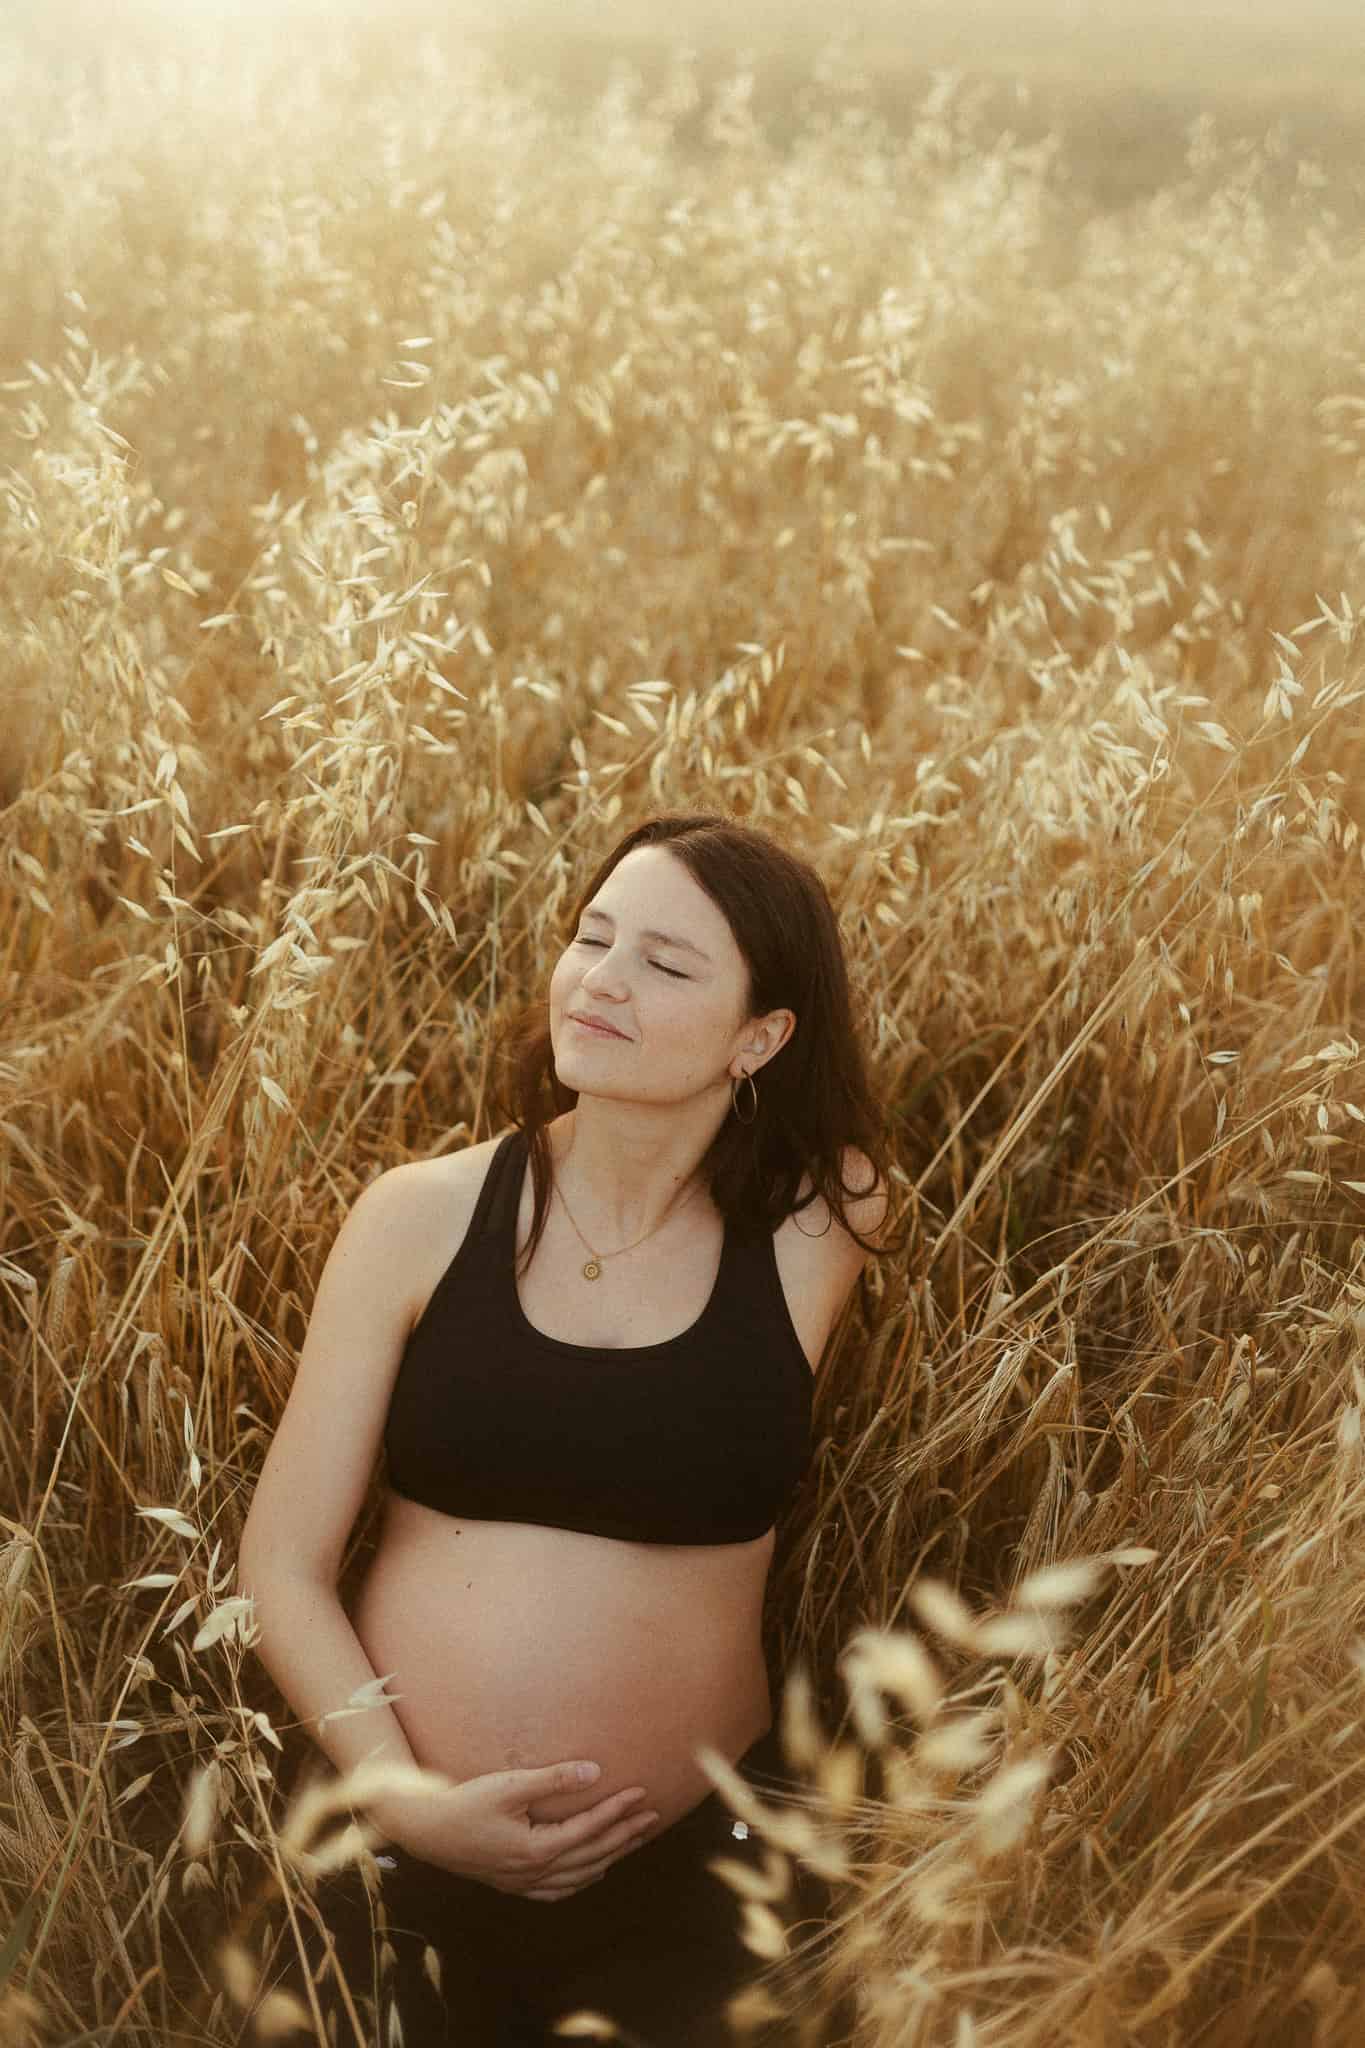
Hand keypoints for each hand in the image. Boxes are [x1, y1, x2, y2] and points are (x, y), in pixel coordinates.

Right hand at [375, 1762, 661, 1899]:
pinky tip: (593, 1871)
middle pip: (593, 1855)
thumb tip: (594, 1771)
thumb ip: (552, 1779)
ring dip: (610, 1856)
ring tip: (634, 1839)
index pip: (590, 1829)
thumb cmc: (465, 1803)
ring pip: (580, 1875)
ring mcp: (524, 1883)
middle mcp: (535, 1873)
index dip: (618, 1810)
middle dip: (625, 1835)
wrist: (424, 1830)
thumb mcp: (508, 1784)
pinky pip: (559, 1890)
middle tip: (653, 1816)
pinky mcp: (513, 1884)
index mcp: (537, 1850)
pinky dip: (583, 1880)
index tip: (642, 1793)